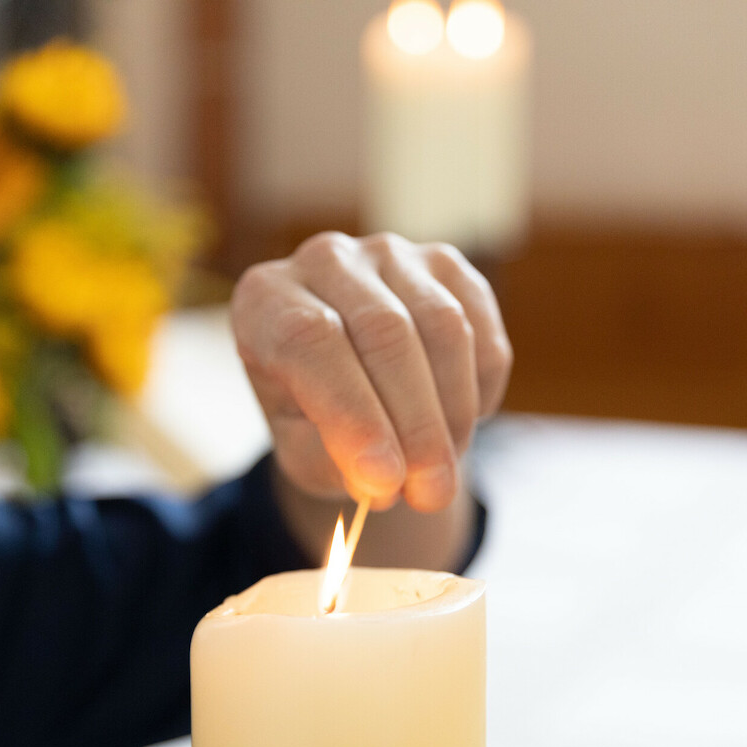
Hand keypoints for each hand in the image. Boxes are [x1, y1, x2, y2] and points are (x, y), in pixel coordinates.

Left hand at [231, 232, 511, 512]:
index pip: (310, 341)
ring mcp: (389, 254)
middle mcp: (323, 259)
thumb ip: (336, 463)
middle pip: (386, 332)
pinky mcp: (445, 266)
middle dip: (416, 425)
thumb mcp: (304, 450)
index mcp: (265, 299)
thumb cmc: (315, 417)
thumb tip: (386, 480)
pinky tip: (456, 424)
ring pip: (444, 327)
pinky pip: (481, 332)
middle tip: (431, 493)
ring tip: (442, 472)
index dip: (352, 413)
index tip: (383, 479)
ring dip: (453, 413)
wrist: (351, 382)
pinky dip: (480, 391)